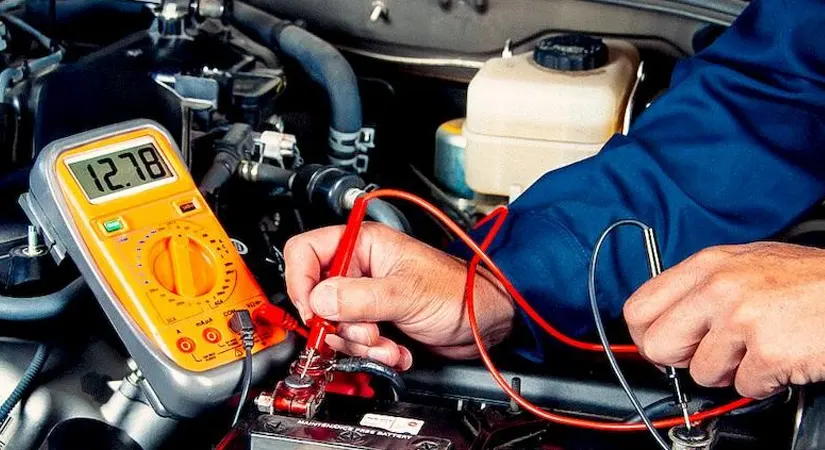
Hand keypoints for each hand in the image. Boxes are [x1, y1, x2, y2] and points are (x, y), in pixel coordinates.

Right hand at [284, 222, 514, 369]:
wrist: (485, 322)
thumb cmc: (459, 291)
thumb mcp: (405, 293)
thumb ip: (358, 298)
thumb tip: (318, 301)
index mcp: (363, 245)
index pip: (306, 252)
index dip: (301, 280)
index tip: (312, 309)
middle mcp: (360, 269)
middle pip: (317, 298)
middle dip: (340, 324)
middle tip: (366, 332)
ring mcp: (366, 297)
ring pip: (335, 326)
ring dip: (361, 344)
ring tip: (388, 345)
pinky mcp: (376, 322)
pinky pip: (355, 343)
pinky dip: (373, 354)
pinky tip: (397, 351)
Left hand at [623, 242, 824, 398]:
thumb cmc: (808, 280)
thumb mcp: (744, 264)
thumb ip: (700, 288)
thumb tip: (665, 319)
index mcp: (707, 265)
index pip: (638, 308)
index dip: (647, 335)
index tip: (665, 345)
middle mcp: (718, 288)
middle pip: (657, 345)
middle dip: (681, 360)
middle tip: (711, 353)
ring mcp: (742, 319)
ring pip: (701, 373)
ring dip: (730, 372)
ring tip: (758, 348)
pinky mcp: (769, 351)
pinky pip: (743, 386)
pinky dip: (763, 382)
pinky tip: (781, 357)